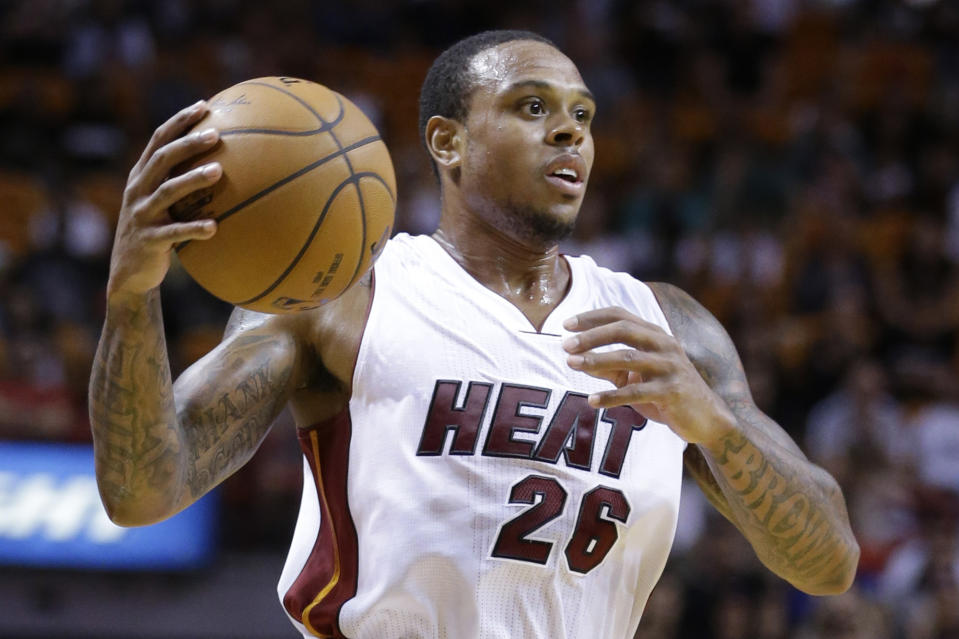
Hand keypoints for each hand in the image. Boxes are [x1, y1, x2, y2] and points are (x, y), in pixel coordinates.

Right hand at [107, 100, 222, 298]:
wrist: (129, 272)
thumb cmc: (156, 232)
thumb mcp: (163, 204)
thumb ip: (181, 183)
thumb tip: (227, 163)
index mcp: (141, 176)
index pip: (159, 140)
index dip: (180, 121)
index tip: (204, 105)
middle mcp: (138, 190)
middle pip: (162, 159)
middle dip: (188, 143)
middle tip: (216, 134)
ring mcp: (141, 215)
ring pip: (167, 191)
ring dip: (193, 179)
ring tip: (219, 172)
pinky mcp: (148, 240)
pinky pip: (173, 233)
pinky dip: (193, 229)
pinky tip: (215, 227)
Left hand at [562, 306, 735, 445]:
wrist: (707, 419)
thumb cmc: (666, 394)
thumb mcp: (636, 377)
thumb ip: (610, 367)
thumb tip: (576, 359)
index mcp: (655, 335)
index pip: (621, 316)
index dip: (593, 317)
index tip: (566, 324)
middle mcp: (664, 345)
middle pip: (623, 330)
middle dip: (592, 335)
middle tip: (566, 344)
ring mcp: (670, 367)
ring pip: (628, 358)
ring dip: (596, 360)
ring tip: (571, 364)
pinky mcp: (672, 391)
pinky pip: (636, 392)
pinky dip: (611, 396)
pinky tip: (591, 401)